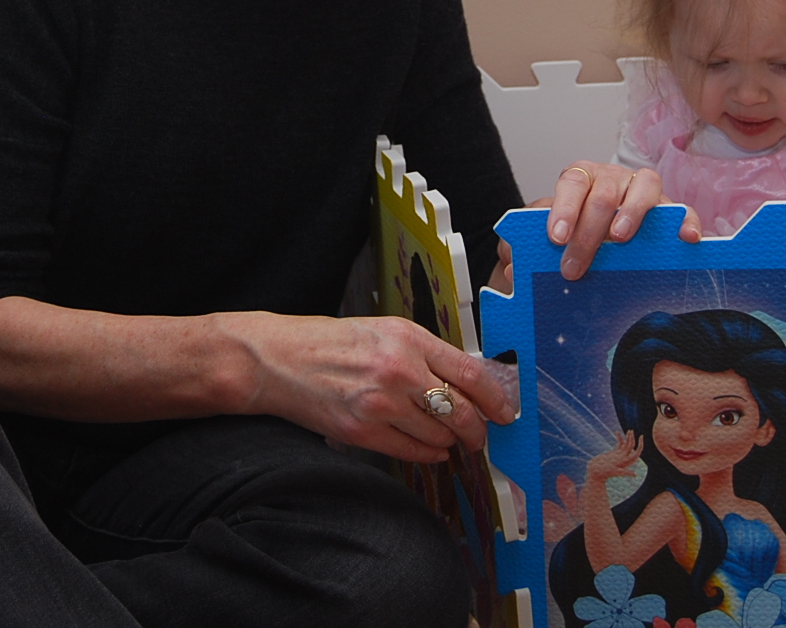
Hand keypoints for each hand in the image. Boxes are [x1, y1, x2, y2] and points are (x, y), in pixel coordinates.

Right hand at [223, 313, 514, 463]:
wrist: (280, 360)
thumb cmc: (332, 342)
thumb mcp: (385, 331)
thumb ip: (425, 353)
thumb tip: (468, 382)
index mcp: (408, 338)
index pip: (470, 372)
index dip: (496, 398)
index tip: (505, 411)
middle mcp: (399, 370)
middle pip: (461, 411)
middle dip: (478, 430)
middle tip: (481, 436)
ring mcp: (381, 404)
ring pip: (439, 435)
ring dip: (450, 442)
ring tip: (449, 439)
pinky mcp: (363, 431)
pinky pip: (413, 452)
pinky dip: (429, 454)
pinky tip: (431, 448)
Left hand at [545, 161, 698, 279]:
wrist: (607, 230)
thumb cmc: (579, 229)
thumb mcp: (554, 232)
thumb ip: (534, 244)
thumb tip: (518, 268)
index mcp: (582, 178)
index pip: (572, 183)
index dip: (563, 210)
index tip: (556, 238)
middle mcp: (613, 178)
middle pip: (602, 196)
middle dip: (587, 234)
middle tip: (575, 266)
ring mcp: (644, 190)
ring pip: (644, 188)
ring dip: (631, 213)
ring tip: (620, 238)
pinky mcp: (670, 208)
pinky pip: (682, 209)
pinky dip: (685, 221)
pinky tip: (685, 238)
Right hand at [586, 430, 643, 482]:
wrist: (596, 472)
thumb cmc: (605, 473)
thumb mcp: (615, 472)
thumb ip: (625, 472)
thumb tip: (635, 475)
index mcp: (626, 462)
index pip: (637, 453)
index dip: (640, 445)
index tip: (641, 437)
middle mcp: (624, 458)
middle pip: (631, 447)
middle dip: (632, 438)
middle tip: (631, 431)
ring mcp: (619, 455)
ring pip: (626, 444)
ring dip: (627, 437)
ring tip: (629, 431)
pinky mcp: (614, 453)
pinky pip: (619, 444)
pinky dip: (619, 438)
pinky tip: (617, 432)